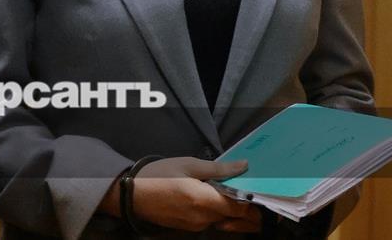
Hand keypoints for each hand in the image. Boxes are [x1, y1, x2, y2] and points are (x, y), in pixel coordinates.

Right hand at [108, 157, 261, 232]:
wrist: (131, 195)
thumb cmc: (158, 175)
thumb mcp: (189, 164)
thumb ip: (218, 168)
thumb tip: (243, 166)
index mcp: (204, 201)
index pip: (241, 208)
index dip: (254, 201)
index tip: (261, 189)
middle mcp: (203, 219)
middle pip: (235, 218)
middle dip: (246, 207)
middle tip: (250, 190)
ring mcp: (196, 226)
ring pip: (224, 220)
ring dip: (230, 209)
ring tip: (230, 190)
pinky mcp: (188, 228)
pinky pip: (210, 222)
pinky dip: (217, 212)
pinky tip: (213, 197)